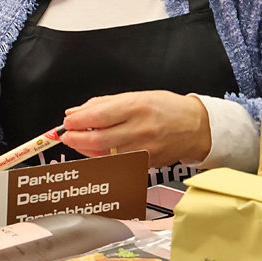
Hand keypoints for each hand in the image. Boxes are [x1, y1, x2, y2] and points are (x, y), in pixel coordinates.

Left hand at [58, 91, 211, 168]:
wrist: (195, 126)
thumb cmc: (166, 108)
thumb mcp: (136, 96)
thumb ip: (104, 104)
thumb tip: (76, 112)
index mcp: (136, 107)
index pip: (98, 116)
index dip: (78, 121)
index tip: (67, 121)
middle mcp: (140, 129)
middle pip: (99, 139)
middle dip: (76, 138)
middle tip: (66, 135)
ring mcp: (144, 149)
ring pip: (105, 155)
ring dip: (86, 150)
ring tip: (79, 142)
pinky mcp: (146, 164)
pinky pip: (117, 163)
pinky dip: (102, 158)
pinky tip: (96, 151)